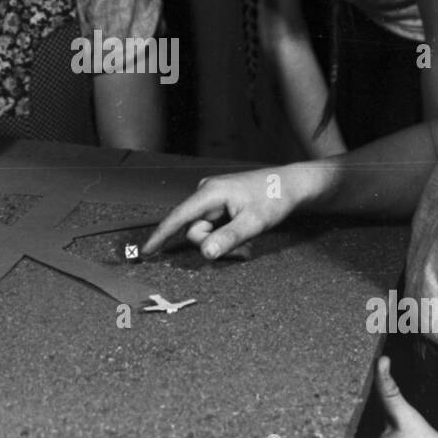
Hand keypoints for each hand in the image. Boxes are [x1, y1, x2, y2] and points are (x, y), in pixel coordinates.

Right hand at [140, 166, 295, 259]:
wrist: (290, 184)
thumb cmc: (274, 198)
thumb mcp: (253, 223)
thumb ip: (228, 239)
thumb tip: (205, 253)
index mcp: (210, 193)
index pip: (177, 217)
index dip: (161, 235)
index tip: (147, 252)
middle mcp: (206, 193)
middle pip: (194, 230)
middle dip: (213, 245)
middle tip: (241, 252)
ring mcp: (212, 198)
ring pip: (204, 231)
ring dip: (221, 242)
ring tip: (246, 243)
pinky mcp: (218, 203)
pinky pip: (212, 226)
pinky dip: (224, 236)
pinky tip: (241, 235)